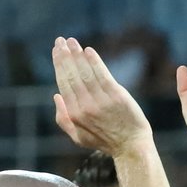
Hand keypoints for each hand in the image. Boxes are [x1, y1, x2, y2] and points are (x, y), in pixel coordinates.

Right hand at [51, 37, 152, 154]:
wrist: (131, 146)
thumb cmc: (104, 141)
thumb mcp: (78, 137)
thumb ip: (63, 119)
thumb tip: (55, 96)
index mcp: (75, 115)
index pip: (64, 84)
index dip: (59, 66)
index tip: (56, 51)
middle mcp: (86, 107)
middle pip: (72, 76)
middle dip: (65, 56)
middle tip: (60, 41)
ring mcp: (101, 101)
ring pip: (85, 73)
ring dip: (77, 55)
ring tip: (72, 41)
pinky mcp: (116, 96)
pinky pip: (102, 75)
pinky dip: (94, 62)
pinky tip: (88, 51)